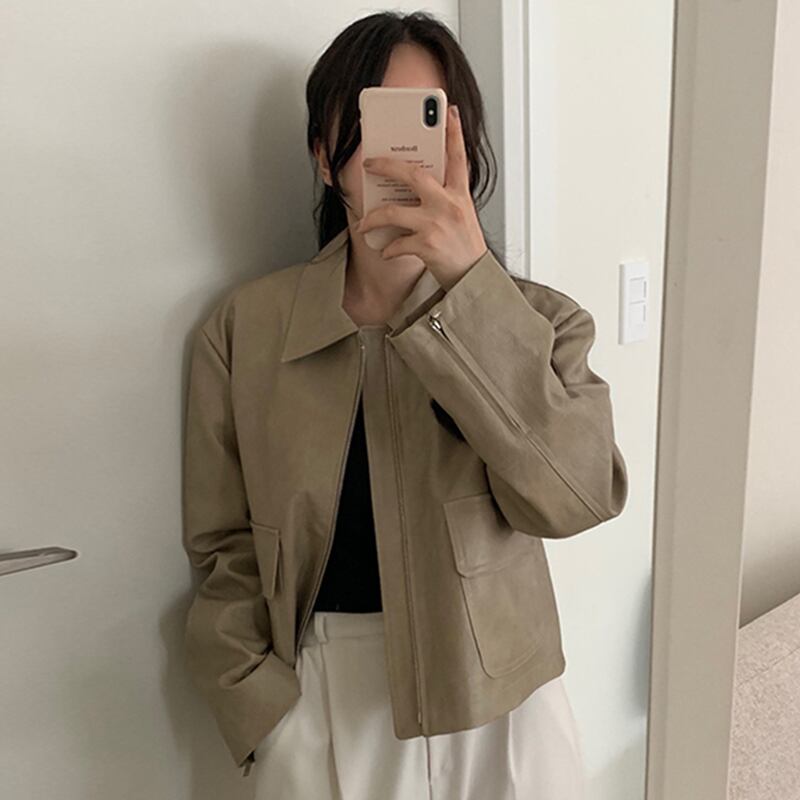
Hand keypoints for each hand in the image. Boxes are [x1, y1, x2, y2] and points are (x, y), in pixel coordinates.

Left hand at [356, 104, 487, 290]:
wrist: (473, 278)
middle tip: (369, 163)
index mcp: (460, 195)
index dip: (454, 133)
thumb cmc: (464, 248)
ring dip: (373, 218)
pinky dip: (387, 249)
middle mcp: (449, 205)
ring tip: (364, 224)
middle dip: (386, 166)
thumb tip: (411, 189)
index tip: (450, 112)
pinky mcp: (427, 245)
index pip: (458, 157)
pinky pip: (396, 243)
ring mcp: (437, 224)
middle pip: (413, 175)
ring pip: (393, 212)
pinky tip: (386, 251)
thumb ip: (443, 198)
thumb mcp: (461, 216)